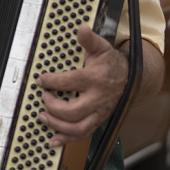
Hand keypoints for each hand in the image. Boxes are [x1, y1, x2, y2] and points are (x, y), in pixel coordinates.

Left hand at [37, 25, 128, 146]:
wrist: (129, 78)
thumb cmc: (111, 63)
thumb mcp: (101, 48)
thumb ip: (89, 40)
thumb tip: (82, 28)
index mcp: (96, 79)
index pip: (70, 82)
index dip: (52, 81)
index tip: (41, 80)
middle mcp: (98, 99)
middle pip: (73, 111)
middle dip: (54, 107)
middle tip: (44, 98)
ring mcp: (98, 113)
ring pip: (77, 127)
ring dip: (57, 125)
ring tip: (43, 117)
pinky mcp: (97, 121)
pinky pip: (82, 135)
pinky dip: (66, 140)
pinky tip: (52, 141)